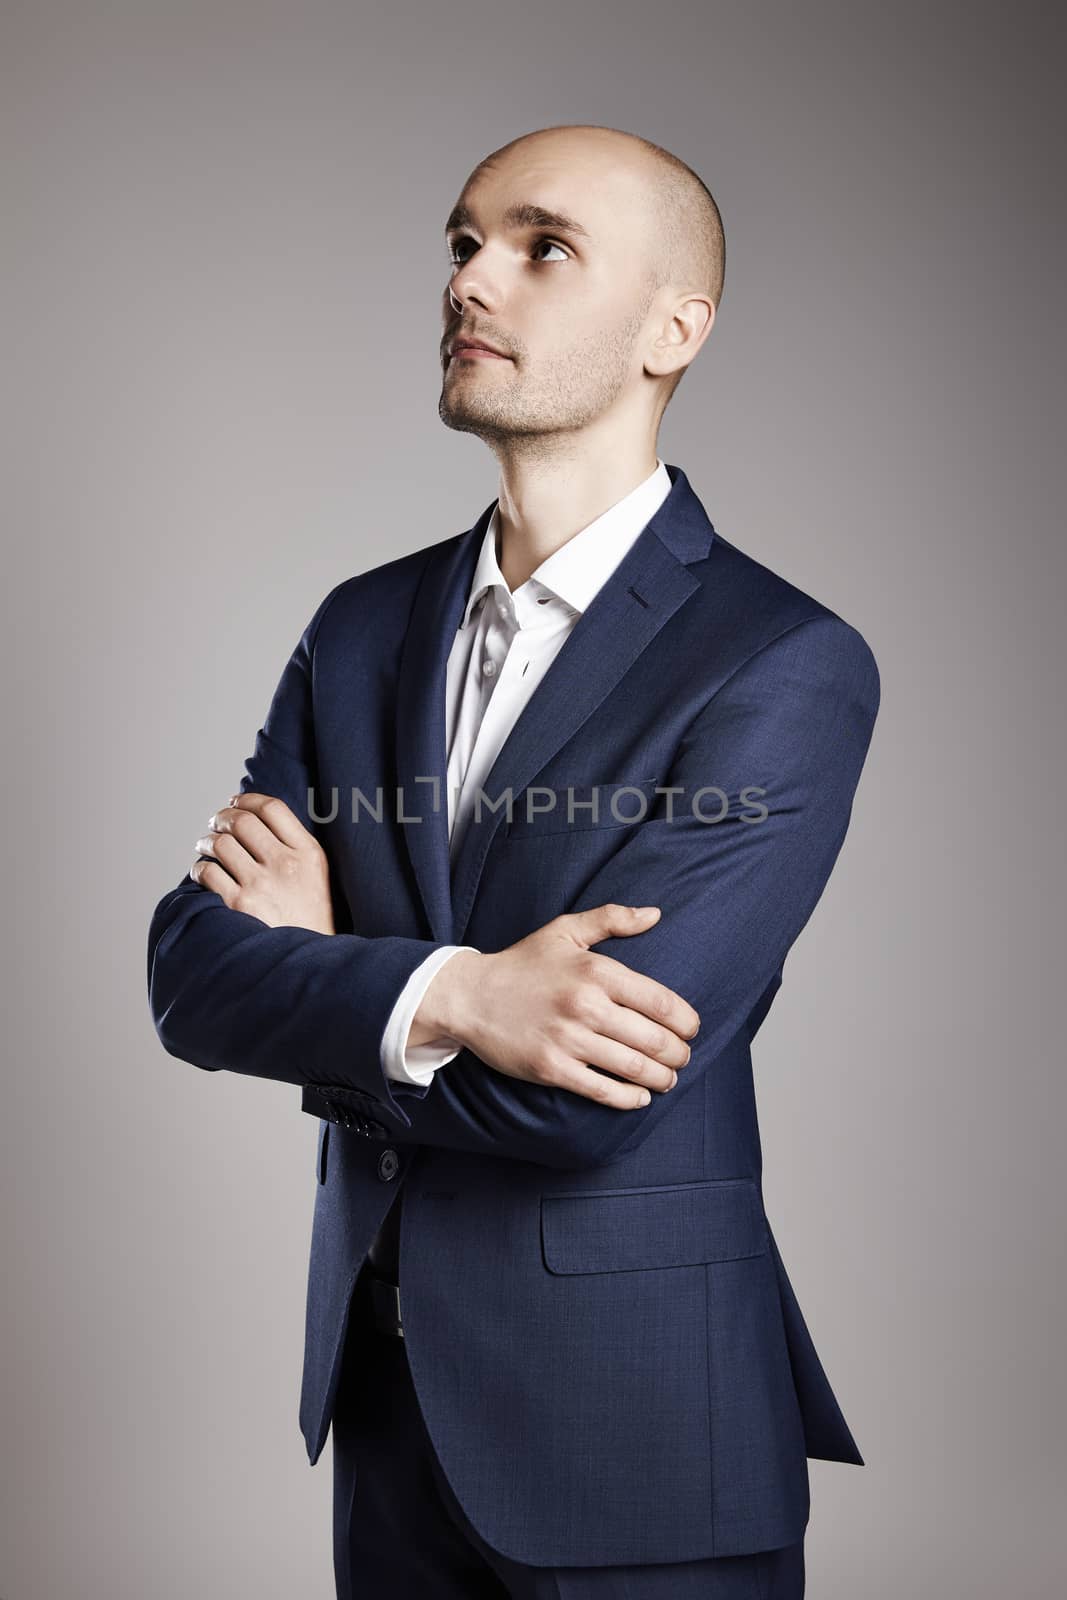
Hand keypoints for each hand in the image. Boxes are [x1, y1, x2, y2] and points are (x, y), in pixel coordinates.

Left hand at [189, 792, 335, 935]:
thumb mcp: (318, 875)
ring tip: (205, 845)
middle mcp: (286, 865)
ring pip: (221, 843)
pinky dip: (199, 867)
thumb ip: (294, 846)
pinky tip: (203, 872)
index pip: (273, 808)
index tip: (236, 801)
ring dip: (207, 841)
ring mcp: (261, 885)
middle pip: (243, 821)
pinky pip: (207, 871)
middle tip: (215, 823)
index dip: (248, 799)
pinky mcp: (238, 905)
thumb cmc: (309, 918)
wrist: (307, 961)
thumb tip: (254, 817)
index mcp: (309, 854)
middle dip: (222, 817)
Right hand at [416, 905, 699, 1108]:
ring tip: (668, 1079)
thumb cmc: (522, 963)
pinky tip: (640, 1097)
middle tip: (683, 1058)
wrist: (470, 995)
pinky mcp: (552, 1068)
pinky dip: (629, 1098)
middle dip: (678, 1054)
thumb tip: (655, 914)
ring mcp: (568, 1039)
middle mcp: (586, 1005)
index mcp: (596, 971)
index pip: (660, 1002)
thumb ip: (612, 918)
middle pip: (654, 1039)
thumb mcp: (565, 930)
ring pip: (633, 1068)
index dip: (686, 1021)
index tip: (692, 1029)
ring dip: (661, 1078)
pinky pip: (602, 1090)